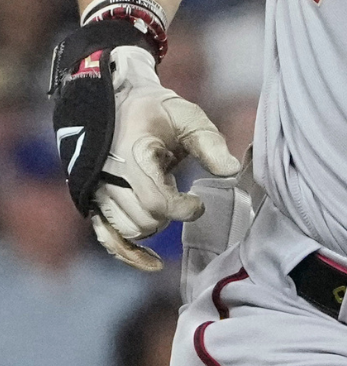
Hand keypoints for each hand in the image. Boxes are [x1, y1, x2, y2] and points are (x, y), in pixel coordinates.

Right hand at [93, 48, 239, 271]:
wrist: (117, 102)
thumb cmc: (157, 110)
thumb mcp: (188, 117)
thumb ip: (209, 144)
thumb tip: (231, 170)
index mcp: (132, 157)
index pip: (157, 202)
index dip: (183, 209)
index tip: (199, 202)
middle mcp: (109, 179)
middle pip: (144, 220)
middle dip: (170, 215)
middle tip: (185, 198)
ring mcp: (98, 193)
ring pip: (130, 230)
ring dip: (154, 224)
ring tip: (167, 201)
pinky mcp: (96, 203)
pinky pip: (108, 238)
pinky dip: (128, 253)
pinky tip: (153, 263)